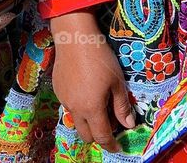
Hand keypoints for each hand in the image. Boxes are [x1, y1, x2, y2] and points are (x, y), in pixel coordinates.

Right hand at [50, 11, 135, 151]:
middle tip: (110, 122)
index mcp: (92, 109)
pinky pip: (69, 106)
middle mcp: (75, 109)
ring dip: (87, 121)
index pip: (102, 137)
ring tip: (98, 103)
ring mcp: (64, 100)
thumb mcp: (117, 82)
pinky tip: (85, 90)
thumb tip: (129, 125)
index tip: (118, 147)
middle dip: (98, 135)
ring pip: (76, 121)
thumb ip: (122, 106)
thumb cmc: (100, 58)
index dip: (111, 145)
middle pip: (86, 135)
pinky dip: (79, 107)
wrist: (75, 38)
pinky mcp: (58, 90)